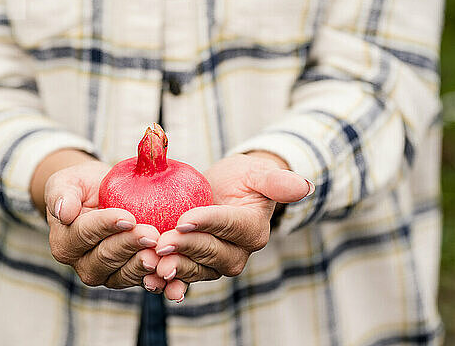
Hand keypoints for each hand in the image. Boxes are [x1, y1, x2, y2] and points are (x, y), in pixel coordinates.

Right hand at [37, 152, 166, 290]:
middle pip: (106, 257)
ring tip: (161, 251)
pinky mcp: (126, 277)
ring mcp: (106, 274)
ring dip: (143, 263)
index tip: (128, 217)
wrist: (100, 197)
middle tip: (152, 234)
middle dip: (130, 245)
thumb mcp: (66, 182)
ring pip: (124, 273)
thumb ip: (61, 194)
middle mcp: (83, 264)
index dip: (107, 226)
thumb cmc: (82, 187)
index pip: (85, 234)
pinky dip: (156, 278)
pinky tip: (171, 269)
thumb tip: (64, 212)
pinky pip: (141, 280)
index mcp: (65, 243)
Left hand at [150, 152, 313, 300]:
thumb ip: (277, 181)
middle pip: (212, 253)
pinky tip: (149, 280)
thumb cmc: (243, 179)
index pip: (230, 226)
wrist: (224, 192)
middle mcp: (238, 251)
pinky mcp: (197, 266)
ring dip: (174, 269)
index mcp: (253, 229)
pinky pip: (183, 276)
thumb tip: (305, 186)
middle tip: (162, 242)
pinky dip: (167, 281)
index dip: (208, 223)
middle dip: (187, 249)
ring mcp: (216, 263)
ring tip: (153, 265)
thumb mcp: (258, 173)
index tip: (184, 219)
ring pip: (197, 269)